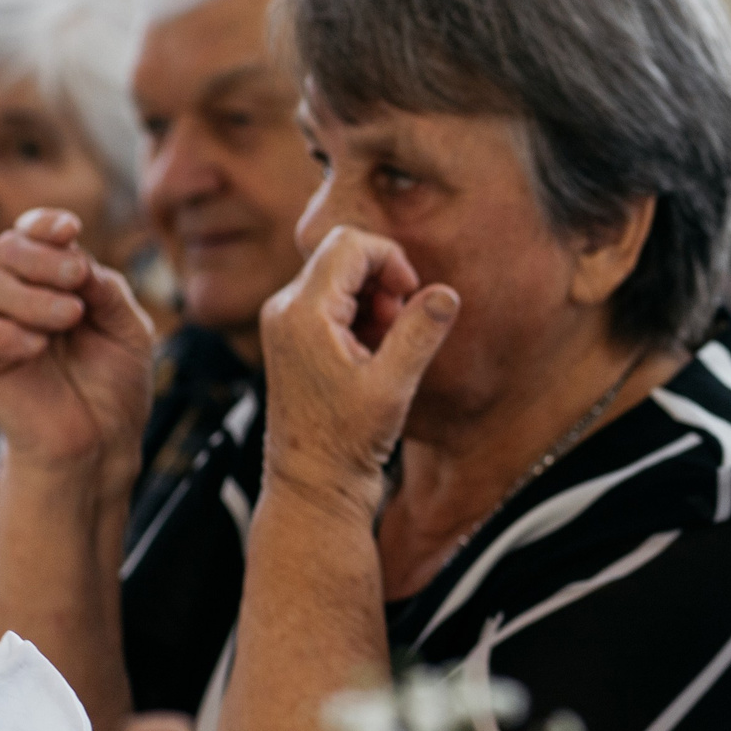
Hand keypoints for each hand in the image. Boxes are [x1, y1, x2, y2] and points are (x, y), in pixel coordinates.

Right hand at [0, 209, 156, 488]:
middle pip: (6, 250)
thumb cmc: (116, 385)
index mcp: (58, 282)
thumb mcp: (129, 331)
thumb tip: (81, 257)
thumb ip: (108, 293)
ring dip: (33, 296)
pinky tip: (38, 346)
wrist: (101, 443)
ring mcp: (0, 326)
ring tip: (72, 317)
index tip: (70, 228)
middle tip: (75, 275)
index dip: (44, 225)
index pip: (35, 236)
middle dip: (40, 255)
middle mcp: (23, 296)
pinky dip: (8, 332)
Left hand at [258, 228, 459, 520]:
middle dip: (382, 280)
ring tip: (390, 345)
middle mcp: (284, 309)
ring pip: (338, 278)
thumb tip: (446, 292)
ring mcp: (285, 324)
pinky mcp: (292, 339)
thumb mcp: (393, 385)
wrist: (313, 487)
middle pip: (342, 256)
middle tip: (402, 325)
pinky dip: (360, 315)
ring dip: (374, 299)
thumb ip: (420, 332)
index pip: (349, 244)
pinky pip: (331, 302)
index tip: (412, 297)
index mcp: (302, 312)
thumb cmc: (347, 443)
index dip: (391, 259)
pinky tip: (374, 354)